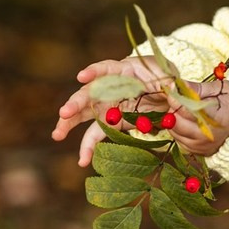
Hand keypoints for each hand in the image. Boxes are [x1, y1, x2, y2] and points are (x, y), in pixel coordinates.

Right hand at [52, 55, 175, 166]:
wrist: (172, 100)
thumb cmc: (168, 81)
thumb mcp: (171, 77)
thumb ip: (169, 84)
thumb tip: (170, 92)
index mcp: (125, 70)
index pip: (107, 68)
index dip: (94, 71)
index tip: (81, 77)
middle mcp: (111, 86)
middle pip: (89, 93)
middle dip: (75, 103)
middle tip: (64, 113)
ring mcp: (109, 105)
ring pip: (85, 114)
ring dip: (69, 124)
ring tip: (57, 135)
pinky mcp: (113, 123)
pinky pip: (97, 134)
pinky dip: (89, 147)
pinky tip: (83, 160)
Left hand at [173, 76, 228, 157]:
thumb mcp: (223, 90)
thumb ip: (199, 88)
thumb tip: (177, 84)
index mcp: (215, 119)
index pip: (185, 109)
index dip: (175, 97)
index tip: (172, 88)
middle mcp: (207, 137)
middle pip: (176, 122)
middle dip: (174, 108)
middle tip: (182, 99)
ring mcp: (202, 146)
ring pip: (174, 131)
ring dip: (176, 119)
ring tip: (188, 110)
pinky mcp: (198, 152)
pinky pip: (179, 140)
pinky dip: (180, 129)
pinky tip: (190, 122)